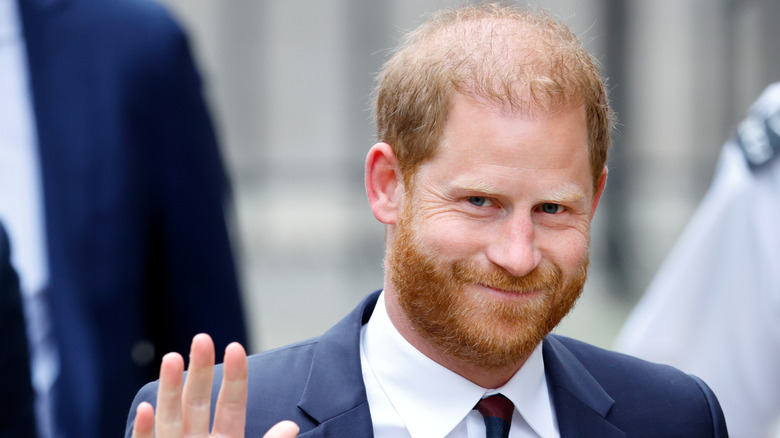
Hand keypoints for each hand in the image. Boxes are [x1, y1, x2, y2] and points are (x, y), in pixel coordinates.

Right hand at [131, 333, 298, 437]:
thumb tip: (291, 426)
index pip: (230, 405)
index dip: (234, 378)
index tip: (235, 348)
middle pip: (197, 403)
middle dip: (199, 371)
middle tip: (202, 338)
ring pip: (170, 419)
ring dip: (169, 391)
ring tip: (172, 357)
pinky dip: (145, 431)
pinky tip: (144, 409)